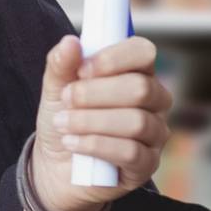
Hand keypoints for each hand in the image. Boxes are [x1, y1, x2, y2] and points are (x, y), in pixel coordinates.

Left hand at [28, 34, 172, 210]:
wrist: (55, 167)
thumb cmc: (65, 119)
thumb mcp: (56, 89)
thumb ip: (61, 64)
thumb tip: (70, 42)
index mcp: (137, 72)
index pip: (143, 52)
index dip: (114, 58)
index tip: (82, 69)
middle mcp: (154, 100)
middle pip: (140, 88)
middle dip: (96, 93)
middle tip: (67, 99)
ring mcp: (155, 133)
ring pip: (136, 122)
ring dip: (92, 121)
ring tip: (64, 124)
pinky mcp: (147, 164)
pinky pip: (131, 152)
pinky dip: (96, 146)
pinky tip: (74, 144)